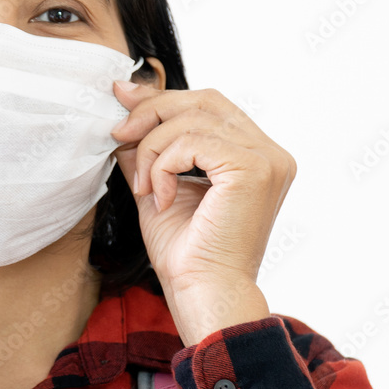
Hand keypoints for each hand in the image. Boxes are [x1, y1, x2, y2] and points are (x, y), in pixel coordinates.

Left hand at [109, 81, 296, 345]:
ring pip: (192, 120)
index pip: (208, 105)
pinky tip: (160, 197)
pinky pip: (192, 142)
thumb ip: (149, 148)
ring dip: (153, 148)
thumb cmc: (185, 252)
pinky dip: (164, 165)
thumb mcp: (157, 185)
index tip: (121, 98)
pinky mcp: (253, 169)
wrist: (202, 291)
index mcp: (254, 155)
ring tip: (145, 186)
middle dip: (153, 111)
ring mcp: (266, 159)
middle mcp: (269, 153)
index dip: (163, 98)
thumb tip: (125, 108)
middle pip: (203, 101)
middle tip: (119, 134)